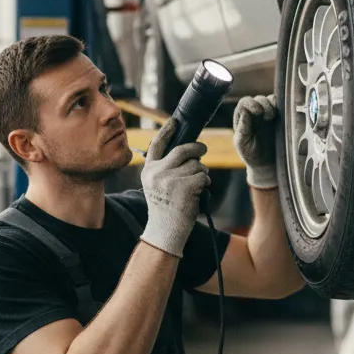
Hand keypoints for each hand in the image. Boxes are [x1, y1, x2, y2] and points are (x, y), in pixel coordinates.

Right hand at [139, 118, 210, 257]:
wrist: (165, 232)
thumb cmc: (165, 208)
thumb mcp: (156, 185)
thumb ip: (164, 167)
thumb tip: (185, 149)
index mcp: (148, 170)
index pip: (157, 144)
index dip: (167, 130)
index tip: (175, 121)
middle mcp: (157, 173)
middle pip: (182, 150)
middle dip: (197, 148)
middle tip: (203, 149)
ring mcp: (170, 180)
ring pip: (196, 165)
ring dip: (202, 173)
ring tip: (197, 185)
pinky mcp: (184, 188)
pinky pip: (202, 176)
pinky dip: (205, 183)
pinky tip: (199, 192)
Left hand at [233, 94, 278, 189]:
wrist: (267, 165)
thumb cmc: (251, 155)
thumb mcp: (242, 143)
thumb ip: (242, 128)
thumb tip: (245, 111)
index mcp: (242, 118)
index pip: (245, 102)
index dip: (251, 103)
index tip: (258, 112)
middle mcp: (254, 113)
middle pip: (258, 99)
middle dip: (264, 104)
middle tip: (269, 117)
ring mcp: (268, 114)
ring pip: (270, 100)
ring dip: (273, 105)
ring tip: (273, 118)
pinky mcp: (280, 117)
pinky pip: (282, 106)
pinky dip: (282, 107)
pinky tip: (281, 117)